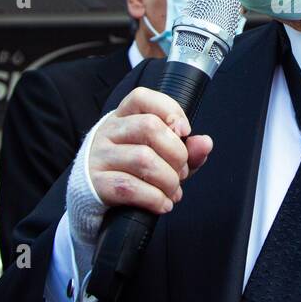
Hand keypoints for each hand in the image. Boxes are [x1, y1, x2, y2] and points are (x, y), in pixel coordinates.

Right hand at [87, 86, 212, 215]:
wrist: (95, 197)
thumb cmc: (133, 170)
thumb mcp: (161, 155)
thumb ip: (186, 149)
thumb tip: (205, 143)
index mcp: (124, 117)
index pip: (142, 98)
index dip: (170, 110)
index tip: (185, 131)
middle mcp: (108, 132)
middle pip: (149, 127)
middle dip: (177, 153)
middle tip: (181, 172)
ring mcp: (99, 156)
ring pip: (143, 159)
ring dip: (169, 180)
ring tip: (173, 191)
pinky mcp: (96, 183)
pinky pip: (129, 187)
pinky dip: (154, 198)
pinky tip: (163, 204)